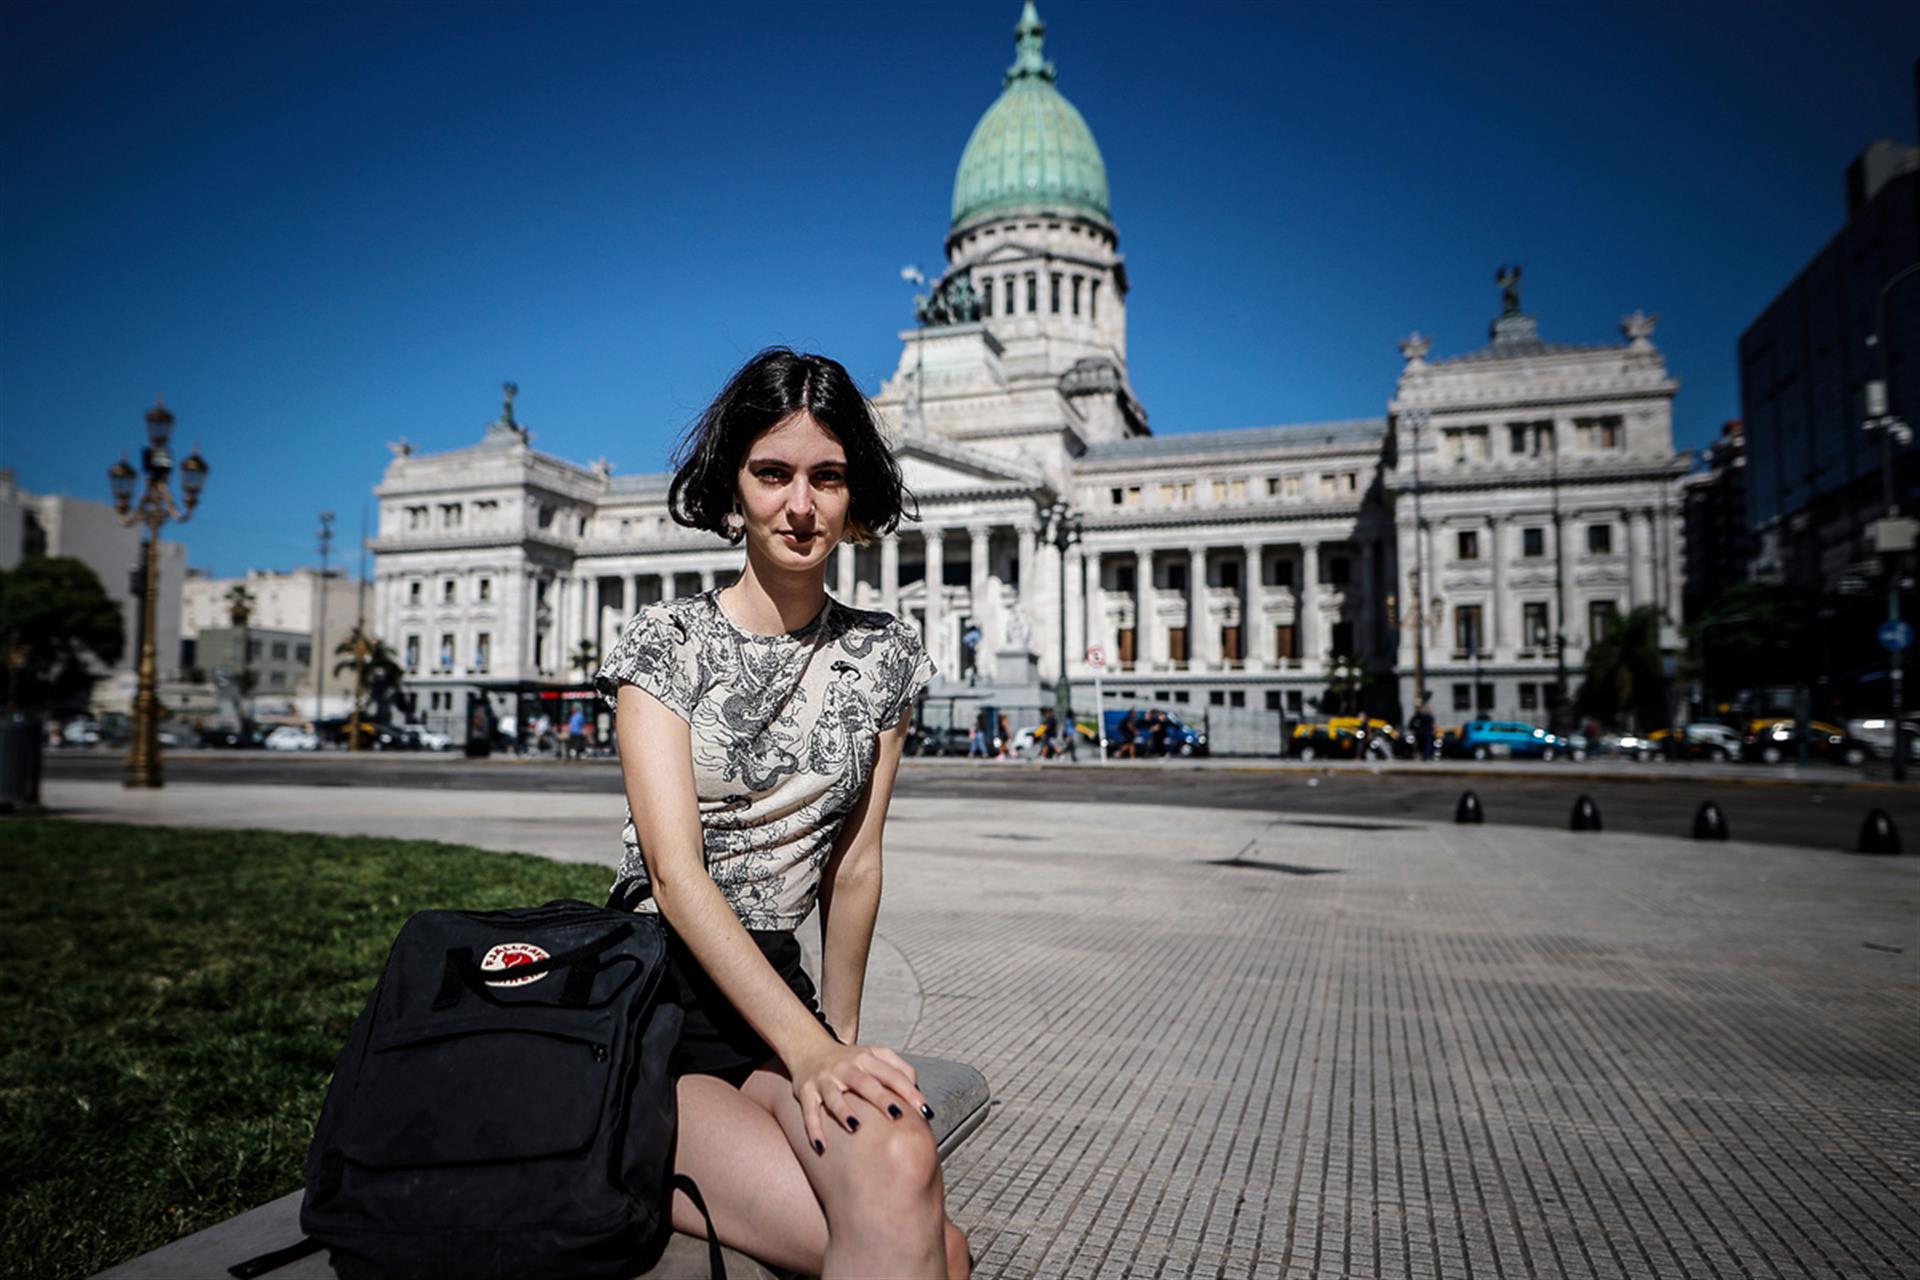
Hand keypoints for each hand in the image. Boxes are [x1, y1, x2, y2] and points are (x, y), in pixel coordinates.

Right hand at [788, 1037, 929, 1155]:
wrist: (808, 1047)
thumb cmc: (848, 1059)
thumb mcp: (873, 1055)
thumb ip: (898, 1068)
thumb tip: (918, 1089)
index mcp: (866, 1058)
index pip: (891, 1074)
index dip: (909, 1091)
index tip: (924, 1111)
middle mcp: (845, 1067)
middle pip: (865, 1083)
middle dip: (881, 1099)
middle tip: (898, 1115)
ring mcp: (824, 1079)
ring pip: (833, 1095)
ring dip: (844, 1111)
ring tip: (855, 1127)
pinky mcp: (805, 1090)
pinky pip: (809, 1111)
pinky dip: (813, 1128)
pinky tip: (821, 1146)